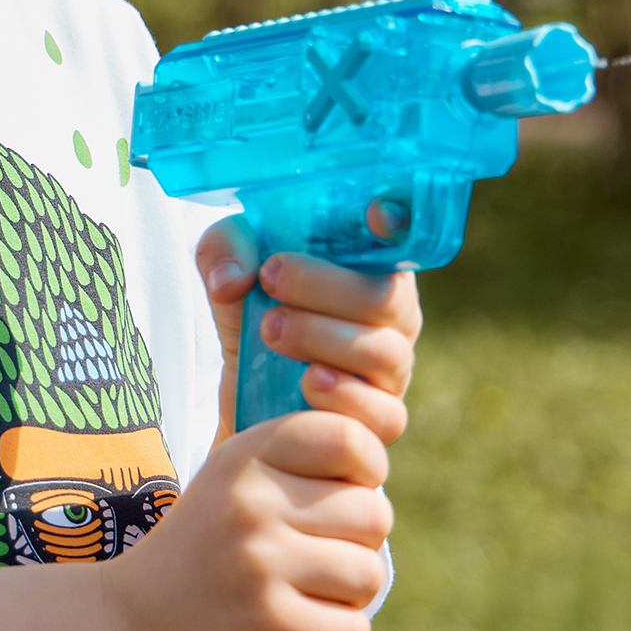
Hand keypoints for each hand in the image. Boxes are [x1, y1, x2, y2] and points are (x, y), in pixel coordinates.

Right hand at [99, 405, 395, 630]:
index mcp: (247, 455)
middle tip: (316, 557)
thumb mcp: (234, 481)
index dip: (364, 472)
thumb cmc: (204, 549)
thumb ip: (299, 465)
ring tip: (306, 594)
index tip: (338, 496)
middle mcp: (252, 500)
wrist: (128, 623)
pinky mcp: (268, 621)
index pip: (348, 437)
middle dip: (359, 541)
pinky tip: (300, 629)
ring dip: (350, 594)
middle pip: (372, 512)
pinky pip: (353, 630)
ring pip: (368, 574)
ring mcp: (259, 561)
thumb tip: (378, 476)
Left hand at [194, 214, 420, 445]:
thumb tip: (231, 281)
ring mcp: (393, 367)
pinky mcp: (380, 416)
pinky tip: (307, 381)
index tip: (375, 213)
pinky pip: (383, 410)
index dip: (399, 221)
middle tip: (270, 278)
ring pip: (384, 352)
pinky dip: (344, 394)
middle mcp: (394, 312)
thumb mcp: (229, 262)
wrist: (245, 384)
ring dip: (322, 337)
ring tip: (270, 328)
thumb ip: (226, 251)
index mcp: (371, 263)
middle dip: (325, 285)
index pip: (404, 235)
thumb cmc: (255, 302)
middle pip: (387, 296)